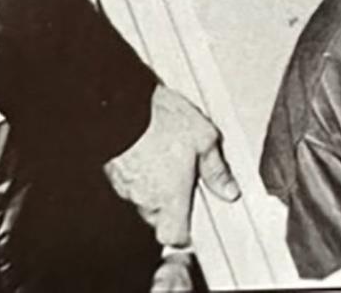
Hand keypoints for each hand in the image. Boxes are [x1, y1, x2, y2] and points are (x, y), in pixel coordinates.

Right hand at [104, 84, 239, 247]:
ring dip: (154, 183)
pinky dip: (138, 170)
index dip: (184, 230)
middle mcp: (145, 199)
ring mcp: (124, 186)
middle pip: (159, 216)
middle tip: (183, 173)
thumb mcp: (203, 138)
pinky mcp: (111, 171)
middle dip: (171, 200)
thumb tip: (228, 188)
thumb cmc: (162, 119)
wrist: (125, 103)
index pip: (174, 237)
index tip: (193, 215)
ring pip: (142, 197)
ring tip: (165, 153)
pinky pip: (128, 179)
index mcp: (170, 198)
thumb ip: (216, 169)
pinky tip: (149, 147)